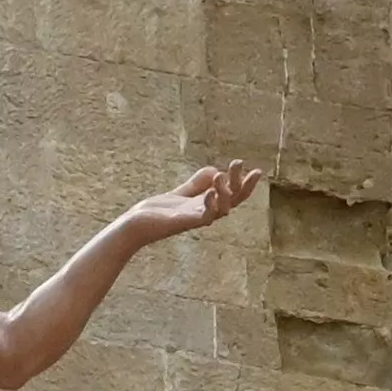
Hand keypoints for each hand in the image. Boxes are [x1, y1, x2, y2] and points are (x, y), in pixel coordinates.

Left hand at [127, 160, 261, 241]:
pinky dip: (210, 205)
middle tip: (242, 165)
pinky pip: (204, 217)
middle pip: (232, 202)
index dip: (246, 185)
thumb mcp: (181, 193)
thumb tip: (216, 170)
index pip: (233, 196)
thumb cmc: (156, 212)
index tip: (256, 170)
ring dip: (225, 192)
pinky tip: (210, 193)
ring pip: (222, 210)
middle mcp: (205, 214)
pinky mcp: (183, 223)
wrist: (135, 225)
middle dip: (241, 185)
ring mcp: (195, 220)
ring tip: (220, 176)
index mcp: (206, 206)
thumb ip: (197, 183)